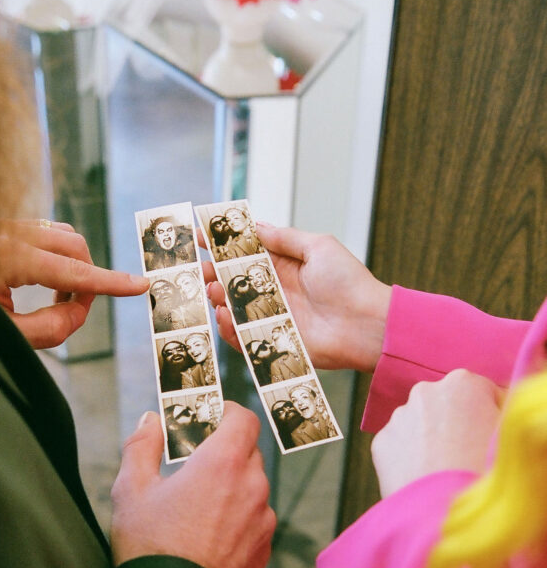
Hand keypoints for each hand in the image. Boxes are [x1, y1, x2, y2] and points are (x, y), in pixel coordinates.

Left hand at [0, 219, 148, 348]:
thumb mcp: (2, 333)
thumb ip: (48, 328)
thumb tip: (79, 310)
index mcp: (7, 257)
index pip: (73, 271)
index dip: (110, 283)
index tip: (140, 285)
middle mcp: (6, 231)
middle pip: (74, 246)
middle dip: (87, 277)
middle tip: (73, 311)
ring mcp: (1, 224)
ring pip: (62, 236)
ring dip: (72, 265)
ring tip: (55, 298)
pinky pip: (44, 234)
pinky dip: (56, 257)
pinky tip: (41, 282)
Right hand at [110, 403, 276, 567]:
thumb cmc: (150, 547)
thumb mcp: (131, 490)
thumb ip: (142, 446)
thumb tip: (150, 421)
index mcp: (223, 463)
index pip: (244, 419)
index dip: (228, 413)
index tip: (211, 418)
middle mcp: (252, 487)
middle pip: (249, 453)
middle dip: (226, 451)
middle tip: (196, 462)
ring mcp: (262, 521)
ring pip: (252, 489)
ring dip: (233, 487)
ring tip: (198, 506)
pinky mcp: (263, 550)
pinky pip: (255, 521)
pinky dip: (238, 518)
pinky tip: (208, 535)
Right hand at [203, 224, 391, 371]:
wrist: (367, 326)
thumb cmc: (349, 283)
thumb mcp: (319, 247)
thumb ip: (285, 238)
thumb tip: (256, 226)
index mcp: (286, 266)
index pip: (247, 253)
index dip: (223, 245)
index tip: (200, 237)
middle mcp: (276, 291)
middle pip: (234, 281)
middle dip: (214, 274)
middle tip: (200, 270)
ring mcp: (273, 316)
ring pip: (234, 308)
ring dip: (219, 299)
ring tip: (214, 291)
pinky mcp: (274, 341)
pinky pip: (243, 337)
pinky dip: (229, 328)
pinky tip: (224, 316)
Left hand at [371, 369, 503, 496]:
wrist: (443, 511)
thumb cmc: (483, 471)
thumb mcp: (505, 435)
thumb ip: (495, 416)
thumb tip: (486, 419)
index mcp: (463, 383)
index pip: (481, 394)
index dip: (488, 417)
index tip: (488, 438)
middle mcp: (425, 391)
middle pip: (445, 405)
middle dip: (453, 425)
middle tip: (465, 456)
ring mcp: (399, 416)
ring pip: (419, 425)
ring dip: (428, 441)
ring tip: (443, 472)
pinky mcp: (381, 441)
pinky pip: (399, 446)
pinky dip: (408, 458)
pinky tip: (422, 478)